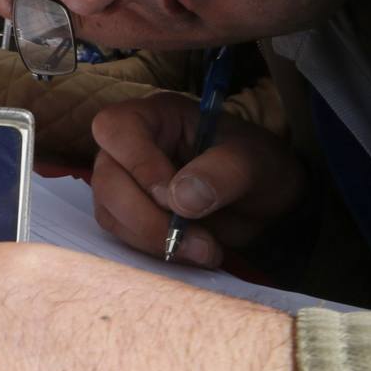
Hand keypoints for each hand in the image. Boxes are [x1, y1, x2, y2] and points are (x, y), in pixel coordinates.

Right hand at [91, 94, 305, 267]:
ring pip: (109, 213)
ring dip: (152, 240)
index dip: (137, 164)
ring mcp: (126, 181)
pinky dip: (155, 251)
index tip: (173, 199)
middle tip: (197, 241)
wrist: (264, 199)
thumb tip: (181, 199)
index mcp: (158, 117)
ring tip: (205, 250)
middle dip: (146, 217)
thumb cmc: (258, 166)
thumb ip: (222, 173)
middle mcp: (131, 146)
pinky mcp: (130, 215)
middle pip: (106, 179)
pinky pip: (123, 236)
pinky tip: (193, 253)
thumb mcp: (254, 163)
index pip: (117, 128)